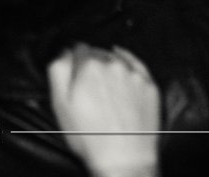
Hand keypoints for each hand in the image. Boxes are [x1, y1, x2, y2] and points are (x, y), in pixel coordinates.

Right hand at [49, 44, 160, 176]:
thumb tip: (64, 52)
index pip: (77, 48)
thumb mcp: (61, 104)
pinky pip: (137, 64)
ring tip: (104, 85)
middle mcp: (113, 64)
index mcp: (88, 66)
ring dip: (109, 64)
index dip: (73, 60)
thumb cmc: (90, 137)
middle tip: (88, 85)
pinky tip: (122, 65)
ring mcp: (133, 74)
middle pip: (97, 52)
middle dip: (90, 63)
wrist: (123, 160)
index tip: (74, 71)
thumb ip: (59, 70)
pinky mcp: (149, 85)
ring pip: (116, 57)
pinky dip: (128, 61)